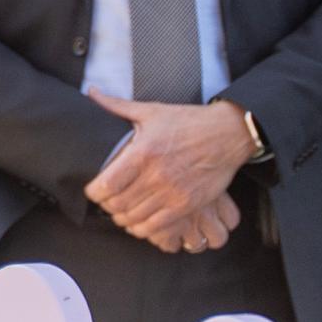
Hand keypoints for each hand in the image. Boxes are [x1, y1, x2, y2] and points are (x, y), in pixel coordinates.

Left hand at [85, 97, 249, 251]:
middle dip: (107, 206)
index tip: (94, 190)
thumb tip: (92, 93)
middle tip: (108, 202)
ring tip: (122, 212)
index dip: (94, 192)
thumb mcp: (152, 111)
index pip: (106, 185)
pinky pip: (156, 227)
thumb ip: (117, 106)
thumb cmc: (189, 122)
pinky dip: (143, 229)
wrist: (228, 134)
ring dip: (123, 218)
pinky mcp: (187, 205)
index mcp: (143, 152)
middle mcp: (156, 176)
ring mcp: (173, 193)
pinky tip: (140, 222)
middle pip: (117, 205)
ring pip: (134, 218)